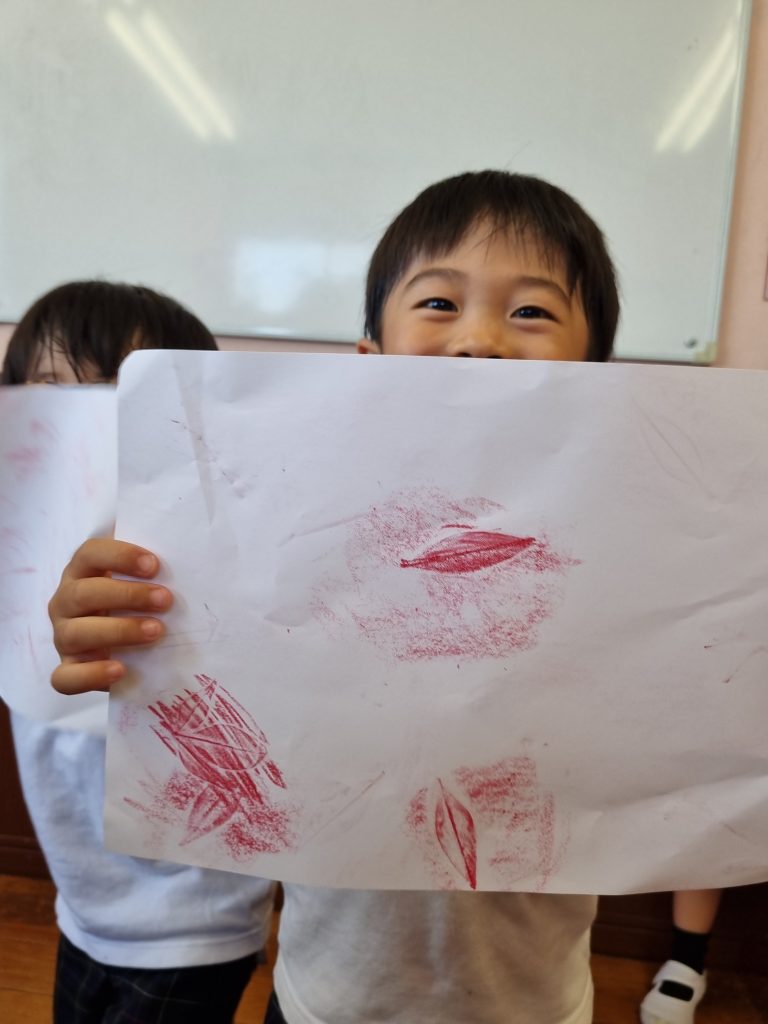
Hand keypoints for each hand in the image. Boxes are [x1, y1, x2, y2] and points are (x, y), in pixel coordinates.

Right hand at [49, 538, 171, 693]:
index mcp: (81, 572)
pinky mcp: (68, 669)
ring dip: (119, 631)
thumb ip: (151, 573)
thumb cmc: (134, 606)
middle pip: (84, 593)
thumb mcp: (139, 583)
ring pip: (76, 633)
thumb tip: (192, 565)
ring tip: (156, 631)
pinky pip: (66, 677)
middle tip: (165, 600)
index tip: (154, 565)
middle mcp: (65, 602)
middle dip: (127, 595)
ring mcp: (63, 637)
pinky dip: (92, 674)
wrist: (120, 648)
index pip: (90, 554)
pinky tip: (120, 669)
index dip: (120, 556)